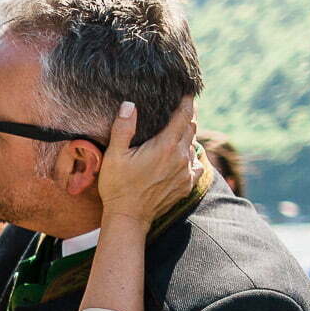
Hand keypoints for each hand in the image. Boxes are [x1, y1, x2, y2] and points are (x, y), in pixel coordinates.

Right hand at [96, 97, 197, 223]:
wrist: (129, 218)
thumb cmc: (118, 186)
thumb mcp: (114, 155)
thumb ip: (123, 128)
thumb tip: (130, 105)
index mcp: (165, 146)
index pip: (183, 117)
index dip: (187, 102)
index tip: (188, 92)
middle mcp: (180, 157)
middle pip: (191, 128)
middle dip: (188, 116)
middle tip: (183, 107)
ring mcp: (186, 172)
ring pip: (193, 145)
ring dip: (188, 136)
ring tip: (180, 129)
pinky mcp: (186, 185)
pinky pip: (195, 164)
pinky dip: (190, 156)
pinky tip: (182, 155)